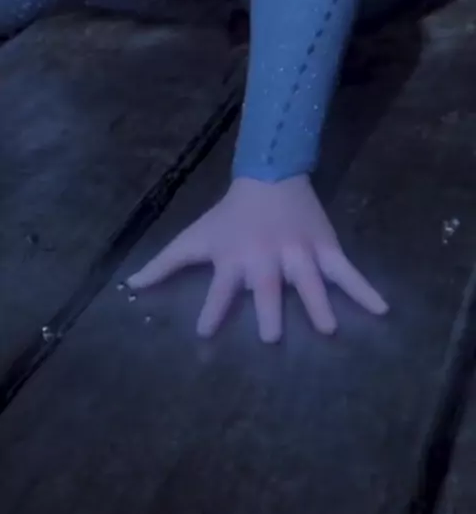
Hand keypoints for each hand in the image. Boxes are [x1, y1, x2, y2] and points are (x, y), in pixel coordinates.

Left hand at [126, 174, 387, 342]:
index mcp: (234, 259)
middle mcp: (266, 258)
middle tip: (272, 337)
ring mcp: (299, 253)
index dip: (212, 309)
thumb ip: (165, 264)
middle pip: (267, 287)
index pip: (220, 289)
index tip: (204, 333)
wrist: (269, 176)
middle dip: (270, 310)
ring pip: (309, 281)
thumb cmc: (229, 215)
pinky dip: (365, 290)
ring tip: (328, 329)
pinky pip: (347, 272)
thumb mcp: (195, 237)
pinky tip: (383, 310)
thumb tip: (130, 288)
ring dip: (317, 304)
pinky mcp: (325, 248)